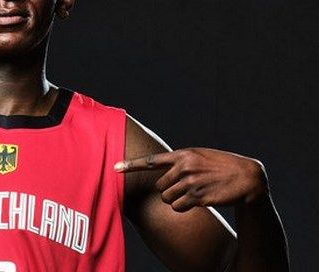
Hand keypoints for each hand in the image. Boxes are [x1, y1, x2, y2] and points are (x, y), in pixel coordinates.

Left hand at [115, 148, 268, 211]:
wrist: (248, 177)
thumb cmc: (222, 165)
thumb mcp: (200, 156)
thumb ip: (180, 161)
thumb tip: (162, 171)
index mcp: (183, 155)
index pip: (151, 160)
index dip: (131, 165)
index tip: (115, 168)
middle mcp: (184, 168)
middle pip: (159, 187)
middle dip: (168, 190)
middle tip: (185, 188)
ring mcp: (191, 183)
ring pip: (167, 199)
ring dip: (176, 200)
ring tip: (194, 193)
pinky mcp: (198, 197)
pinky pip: (178, 207)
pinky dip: (184, 207)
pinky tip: (197, 201)